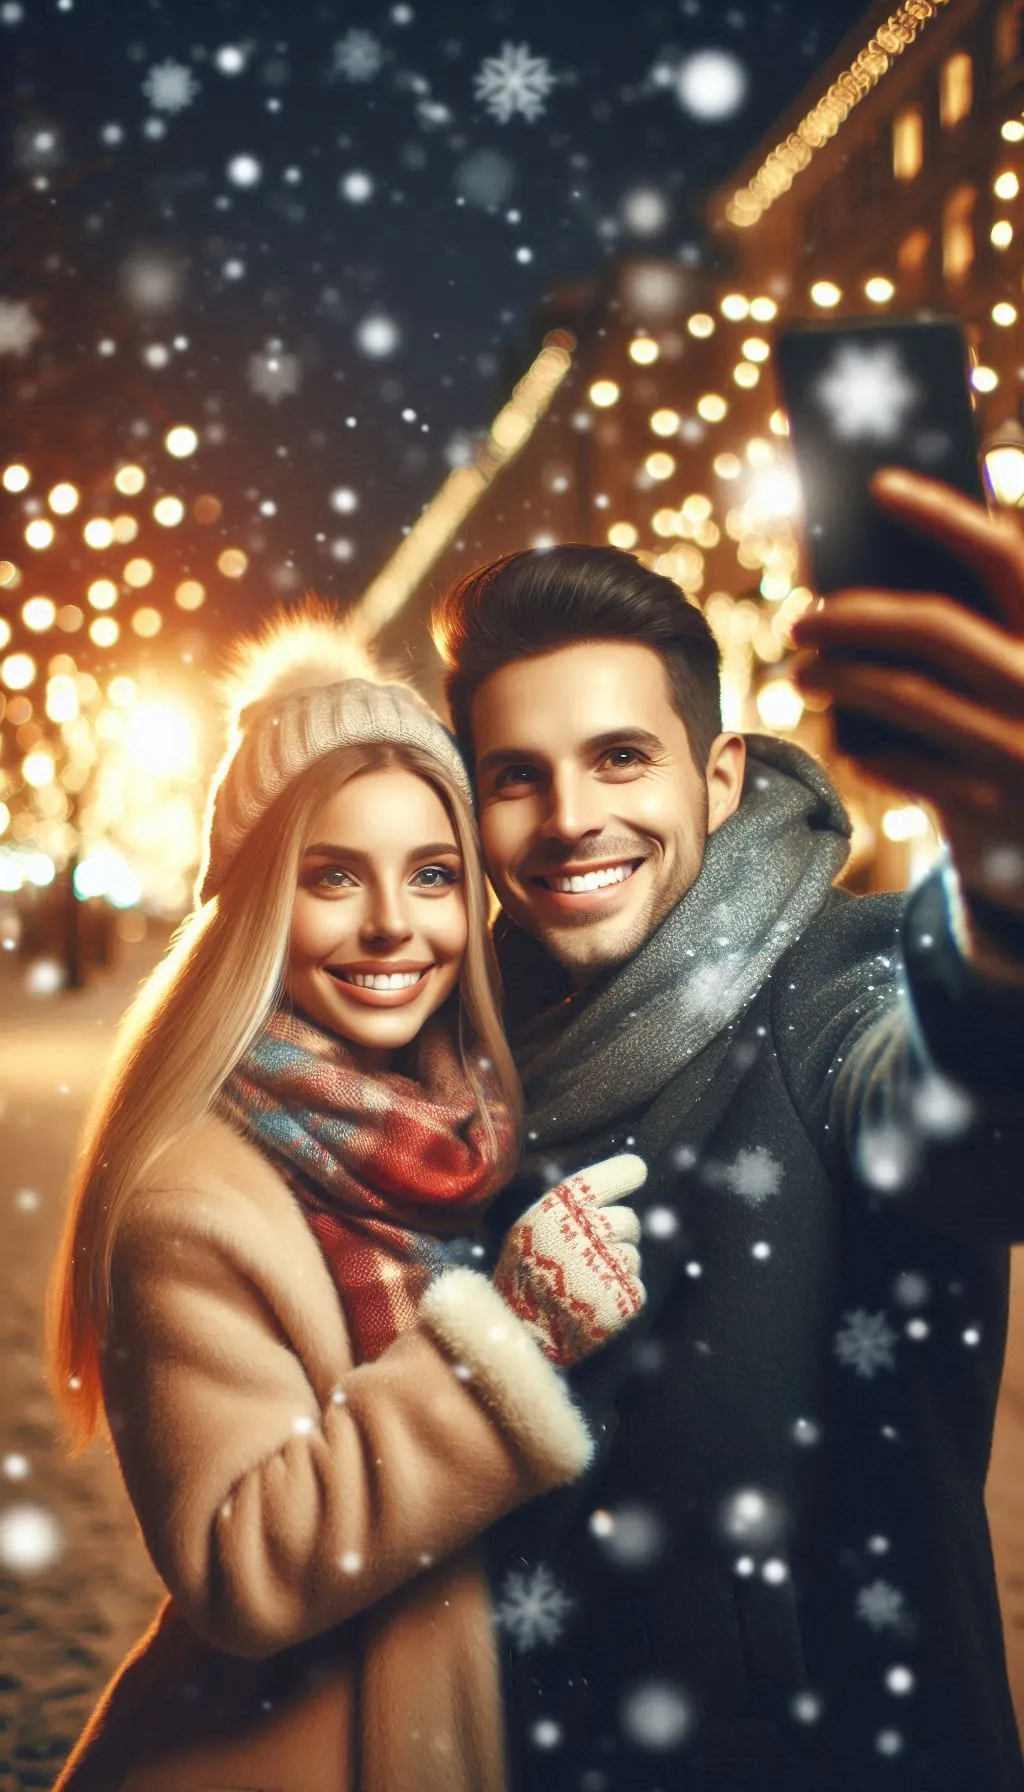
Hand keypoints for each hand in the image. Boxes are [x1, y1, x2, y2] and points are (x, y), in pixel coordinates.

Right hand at [493, 1154, 646, 1368]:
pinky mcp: (620, 1301)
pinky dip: (622, 1294)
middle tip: (592, 1252)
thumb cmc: (527, 1275)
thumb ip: (570, 1206)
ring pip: (633, 1256)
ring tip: (585, 1283)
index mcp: (556, 1214)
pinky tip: (595, 1302)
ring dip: (618, 1267)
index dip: (624, 1172)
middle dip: (620, 1234)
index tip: (637, 1170)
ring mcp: (603, 1269)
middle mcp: (582, 1236)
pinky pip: (636, 1287)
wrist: (521, 1335)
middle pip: (629, 1222)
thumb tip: (627, 1174)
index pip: (600, 1180)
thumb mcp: (532, 1228)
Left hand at [791, 470, 1023, 939]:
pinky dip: (863, 747)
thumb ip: (973, 630)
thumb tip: (863, 585)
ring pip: (904, 695)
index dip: (943, 514)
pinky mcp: (987, 805)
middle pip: (933, 626)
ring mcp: (1018, 748)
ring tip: (802, 673)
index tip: (879, 485)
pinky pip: (901, 763)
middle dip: (852, 616)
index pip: (1003, 555)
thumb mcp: (1016, 670)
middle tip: (797, 620)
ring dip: (838, 680)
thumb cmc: (1023, 733)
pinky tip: (844, 739)